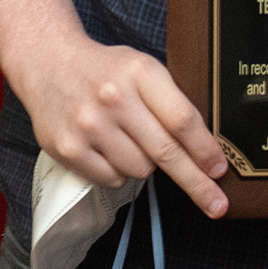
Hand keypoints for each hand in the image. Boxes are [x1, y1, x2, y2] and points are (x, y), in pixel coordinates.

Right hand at [10, 34, 229, 218]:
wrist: (48, 63)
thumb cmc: (106, 70)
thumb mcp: (142, 69)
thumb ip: (170, 102)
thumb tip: (205, 151)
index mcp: (139, 72)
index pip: (181, 119)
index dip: (205, 150)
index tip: (220, 170)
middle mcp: (114, 98)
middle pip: (166, 152)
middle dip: (196, 182)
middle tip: (217, 205)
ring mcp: (89, 125)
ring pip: (140, 169)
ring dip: (145, 164)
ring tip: (129, 140)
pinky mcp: (68, 148)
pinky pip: (112, 179)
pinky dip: (118, 171)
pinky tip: (108, 148)